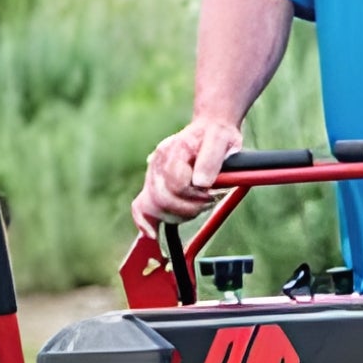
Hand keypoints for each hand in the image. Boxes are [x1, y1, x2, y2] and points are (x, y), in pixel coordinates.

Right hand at [132, 114, 243, 234]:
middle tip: (208, 202)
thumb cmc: (218, 135)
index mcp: (174, 150)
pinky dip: (144, 222)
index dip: (197, 196)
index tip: (213, 193)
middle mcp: (158, 162)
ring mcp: (153, 174)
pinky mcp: (154, 185)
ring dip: (178, 215)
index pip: (177, 185)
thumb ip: (212, 160)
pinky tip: (152, 233)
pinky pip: (140, 207)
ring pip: (154, 207)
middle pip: (163, 199)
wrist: (211, 128)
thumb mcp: (222, 140)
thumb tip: (201, 183)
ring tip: (197, 207)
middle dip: (188, 209)